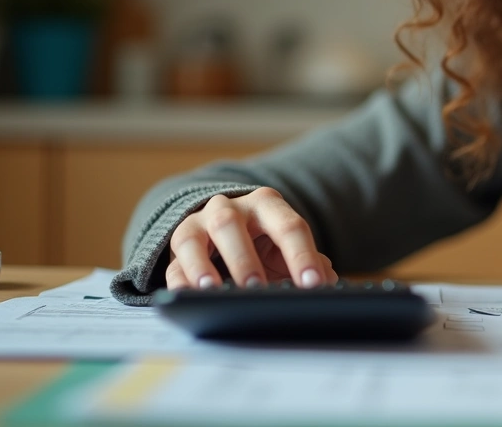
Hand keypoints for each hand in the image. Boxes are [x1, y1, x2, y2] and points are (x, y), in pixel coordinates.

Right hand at [165, 187, 337, 289]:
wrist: (222, 228)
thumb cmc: (263, 242)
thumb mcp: (287, 247)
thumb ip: (310, 263)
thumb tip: (328, 281)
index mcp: (267, 205)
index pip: (288, 226)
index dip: (301, 256)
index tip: (313, 284)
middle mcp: (228, 209)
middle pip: (231, 225)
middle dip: (245, 258)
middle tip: (257, 289)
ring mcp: (197, 225)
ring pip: (192, 239)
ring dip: (202, 265)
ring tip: (213, 290)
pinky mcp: (175, 248)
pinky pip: (172, 264)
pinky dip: (180, 281)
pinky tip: (189, 296)